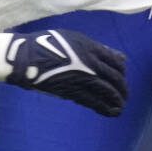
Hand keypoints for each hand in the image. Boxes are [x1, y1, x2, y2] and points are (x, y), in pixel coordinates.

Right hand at [0, 28, 127, 115]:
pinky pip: (92, 101)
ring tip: (121, 106)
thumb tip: (117, 56)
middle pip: (114, 77)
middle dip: (122, 88)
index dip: (121, 70)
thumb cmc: (48, 44)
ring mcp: (81, 78)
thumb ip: (95, 48)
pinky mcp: (72, 91)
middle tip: (125, 94)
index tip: (122, 76)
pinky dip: (104, 107)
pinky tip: (112, 112)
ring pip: (106, 91)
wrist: (26, 58)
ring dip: (117, 100)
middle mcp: (89, 63)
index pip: (115, 61)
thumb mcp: (73, 39)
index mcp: (90, 47)